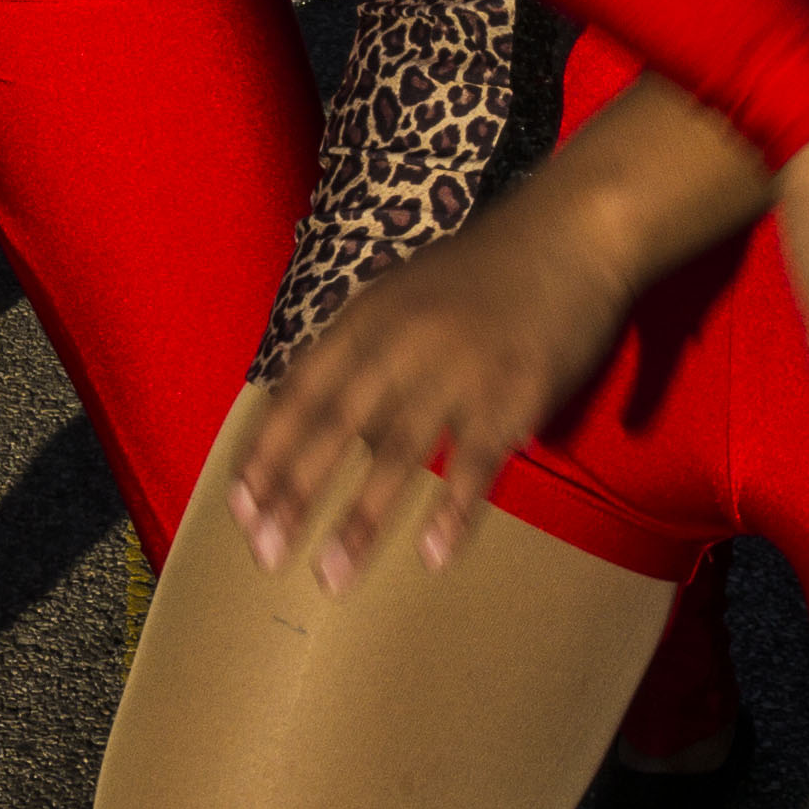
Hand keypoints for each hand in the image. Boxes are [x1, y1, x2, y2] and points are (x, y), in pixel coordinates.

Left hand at [227, 184, 636, 590]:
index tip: (239, 505)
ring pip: (397, 453)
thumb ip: (364, 356)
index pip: (300, 391)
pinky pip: (476, 461)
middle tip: (264, 555)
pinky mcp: (513, 392)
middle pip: (335, 428)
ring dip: (361, 521)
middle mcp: (400, 341)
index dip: (268, 450)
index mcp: (366, 318)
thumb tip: (326, 425)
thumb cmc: (482, 273)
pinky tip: (434, 556)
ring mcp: (457, 368)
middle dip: (295, 494)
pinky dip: (453, 511)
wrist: (569, 233)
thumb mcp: (402, 296)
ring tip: (333, 576)